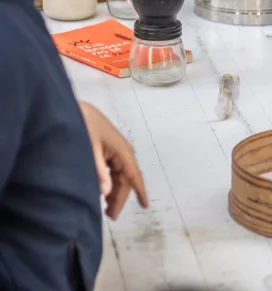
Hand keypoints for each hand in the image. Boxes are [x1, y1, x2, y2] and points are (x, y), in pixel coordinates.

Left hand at [78, 102, 148, 218]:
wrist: (72, 108)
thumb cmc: (82, 126)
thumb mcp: (89, 148)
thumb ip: (97, 171)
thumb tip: (106, 193)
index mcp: (122, 151)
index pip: (133, 176)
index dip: (139, 192)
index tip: (145, 206)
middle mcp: (121, 151)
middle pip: (125, 178)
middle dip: (120, 197)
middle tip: (110, 216)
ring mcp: (113, 149)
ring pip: (118, 174)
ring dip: (113, 190)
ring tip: (105, 207)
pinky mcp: (105, 148)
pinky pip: (111, 169)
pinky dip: (108, 181)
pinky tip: (101, 190)